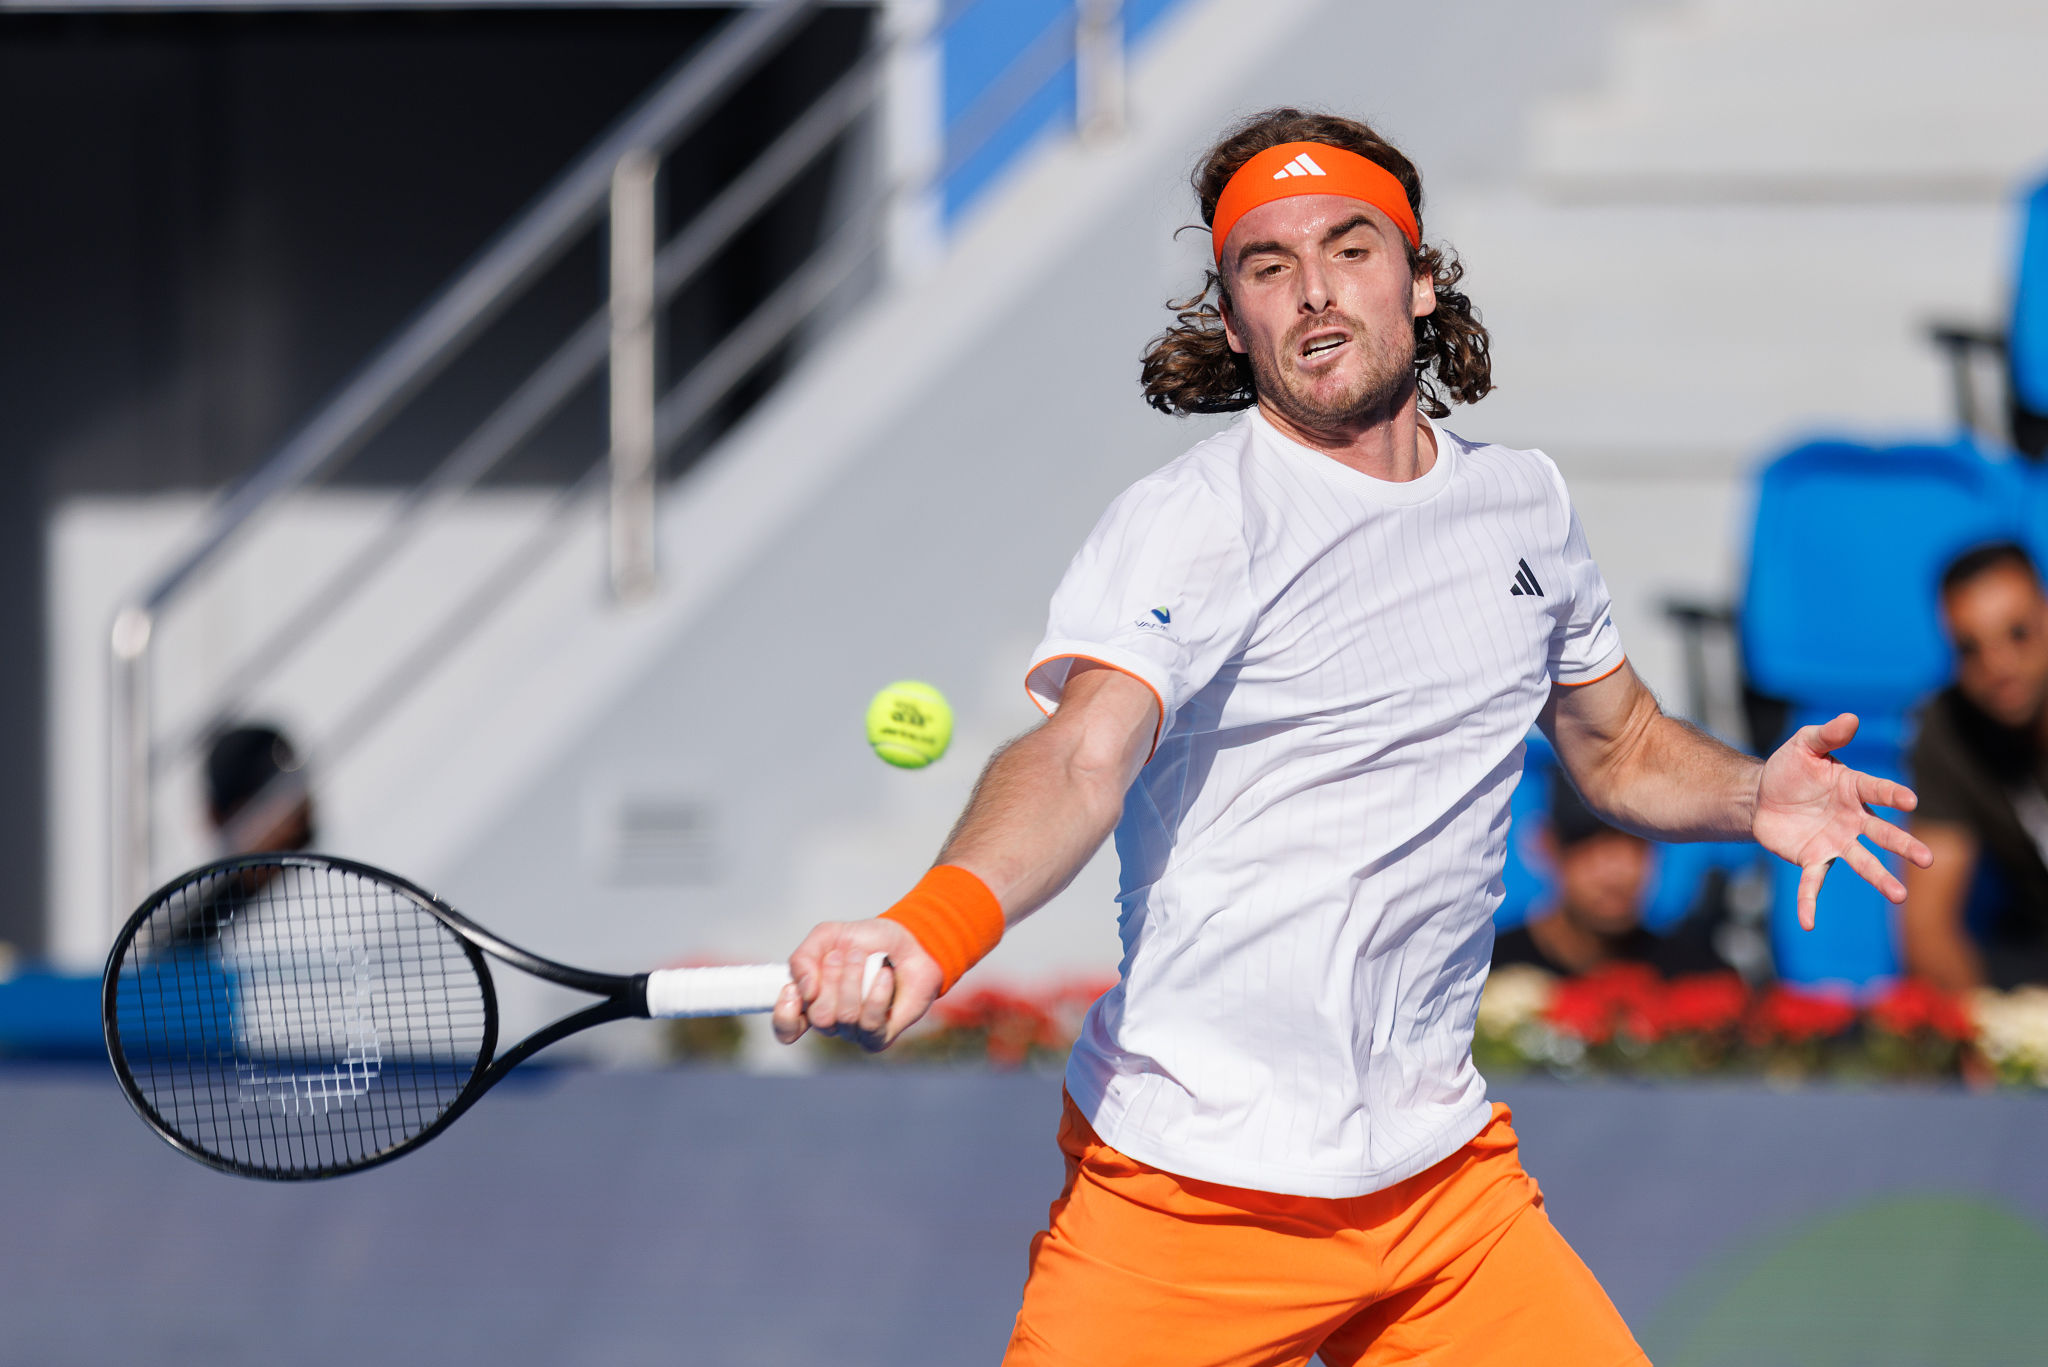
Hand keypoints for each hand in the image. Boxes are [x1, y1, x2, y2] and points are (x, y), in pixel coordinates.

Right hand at [771, 917, 942, 1051]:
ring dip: (853, 981)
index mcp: (812, 1001)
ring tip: (863, 958)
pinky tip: (884, 974)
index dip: (785, 1015)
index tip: (793, 990)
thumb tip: (803, 991)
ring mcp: (854, 1031)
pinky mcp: (879, 1036)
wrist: (913, 942)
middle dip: (831, 980)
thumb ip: (803, 958)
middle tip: (844, 956)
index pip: (786, 1028)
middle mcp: (831, 1020)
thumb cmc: (869, 941)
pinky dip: (876, 994)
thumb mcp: (827, 936)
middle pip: (818, 1017)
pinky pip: (869, 1024)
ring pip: (843, 1017)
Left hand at [1752, 713, 1933, 930]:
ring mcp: (1835, 841)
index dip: (1892, 794)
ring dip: (1880, 878)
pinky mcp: (1811, 858)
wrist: (1760, 795)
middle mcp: (1852, 819)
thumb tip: (1851, 717)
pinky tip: (1808, 923)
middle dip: (1903, 845)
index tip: (1910, 799)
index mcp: (1853, 788)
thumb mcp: (1804, 745)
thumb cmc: (1789, 768)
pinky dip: (1809, 902)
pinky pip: (1812, 883)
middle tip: (1926, 859)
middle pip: (1882, 833)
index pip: (1877, 790)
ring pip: (1862, 862)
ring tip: (1899, 896)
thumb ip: (1827, 734)